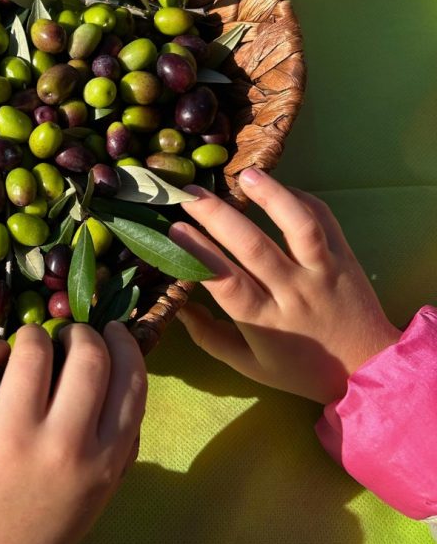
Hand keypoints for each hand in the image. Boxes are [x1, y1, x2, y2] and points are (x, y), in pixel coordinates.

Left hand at [0, 321, 146, 543]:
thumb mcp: (98, 489)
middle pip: (88, 354)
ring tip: (28, 352)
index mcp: (103, 462)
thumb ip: (118, 435)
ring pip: (33, 346)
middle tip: (68, 338)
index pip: (131, 380)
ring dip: (34, 338)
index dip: (124, 343)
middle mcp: (63, 445)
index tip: (112, 330)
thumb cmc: (43, 520)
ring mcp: (10, 434)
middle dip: (80, 333)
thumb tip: (122, 365)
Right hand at [170, 168, 400, 403]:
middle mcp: (294, 293)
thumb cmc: (301, 368)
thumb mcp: (250, 365)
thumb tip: (176, 306)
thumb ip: (209, 337)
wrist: (369, 368)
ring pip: (299, 226)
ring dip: (271, 196)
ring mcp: (323, 272)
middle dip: (217, 216)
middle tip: (190, 194)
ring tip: (245, 175)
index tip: (175, 228)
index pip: (226, 281)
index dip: (199, 252)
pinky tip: (277, 186)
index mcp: (266, 322)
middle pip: (254, 247)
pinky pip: (325, 220)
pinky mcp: (346, 257)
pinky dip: (301, 198)